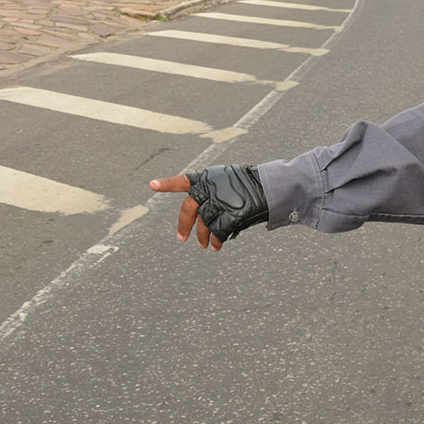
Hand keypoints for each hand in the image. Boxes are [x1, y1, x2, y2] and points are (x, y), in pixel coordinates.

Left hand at [150, 164, 268, 249]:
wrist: (271, 187)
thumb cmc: (248, 184)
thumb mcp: (226, 180)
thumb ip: (210, 192)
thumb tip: (198, 215)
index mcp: (208, 178)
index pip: (184, 180)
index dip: (168, 183)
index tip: (152, 185)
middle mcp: (211, 189)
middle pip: (188, 209)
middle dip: (184, 226)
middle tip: (182, 239)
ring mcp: (220, 202)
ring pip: (204, 224)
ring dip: (204, 237)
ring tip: (206, 245)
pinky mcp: (231, 215)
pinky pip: (218, 232)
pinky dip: (217, 240)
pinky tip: (217, 245)